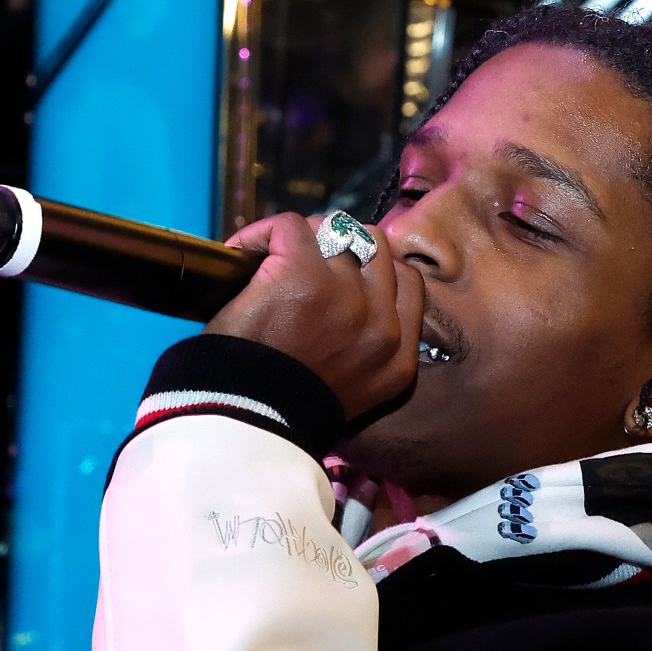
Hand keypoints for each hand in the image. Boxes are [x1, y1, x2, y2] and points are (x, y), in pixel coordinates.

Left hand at [207, 212, 424, 420]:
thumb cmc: (281, 414)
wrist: (243, 424)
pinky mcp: (304, 274)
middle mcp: (382, 326)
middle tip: (306, 263)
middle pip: (374, 249)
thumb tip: (352, 299)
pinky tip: (244, 255)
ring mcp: (346, 296)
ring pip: (335, 232)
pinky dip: (263, 234)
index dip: (373, 269)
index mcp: (398, 360)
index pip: (408, 283)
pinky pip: (289, 226)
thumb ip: (365, 352)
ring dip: (306, 241)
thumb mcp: (350, 395)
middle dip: (341, 249)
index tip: (342, 275)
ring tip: (274, 261)